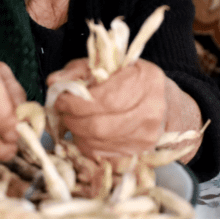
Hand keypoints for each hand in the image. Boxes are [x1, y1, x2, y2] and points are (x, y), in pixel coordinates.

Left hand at [47, 58, 167, 157]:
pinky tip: (86, 131)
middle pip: (100, 126)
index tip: (60, 99)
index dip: (76, 102)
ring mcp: (146, 136)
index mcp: (146, 81)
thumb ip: (79, 70)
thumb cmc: (134, 80)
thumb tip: (53, 81)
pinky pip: (102, 153)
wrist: (166, 105)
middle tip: (63, 111)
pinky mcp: (138, 152)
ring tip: (73, 119)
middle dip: (72, 119)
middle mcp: (151, 111)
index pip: (104, 99)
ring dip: (77, 132)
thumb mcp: (109, 65)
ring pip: (98, 142)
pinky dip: (86, 143)